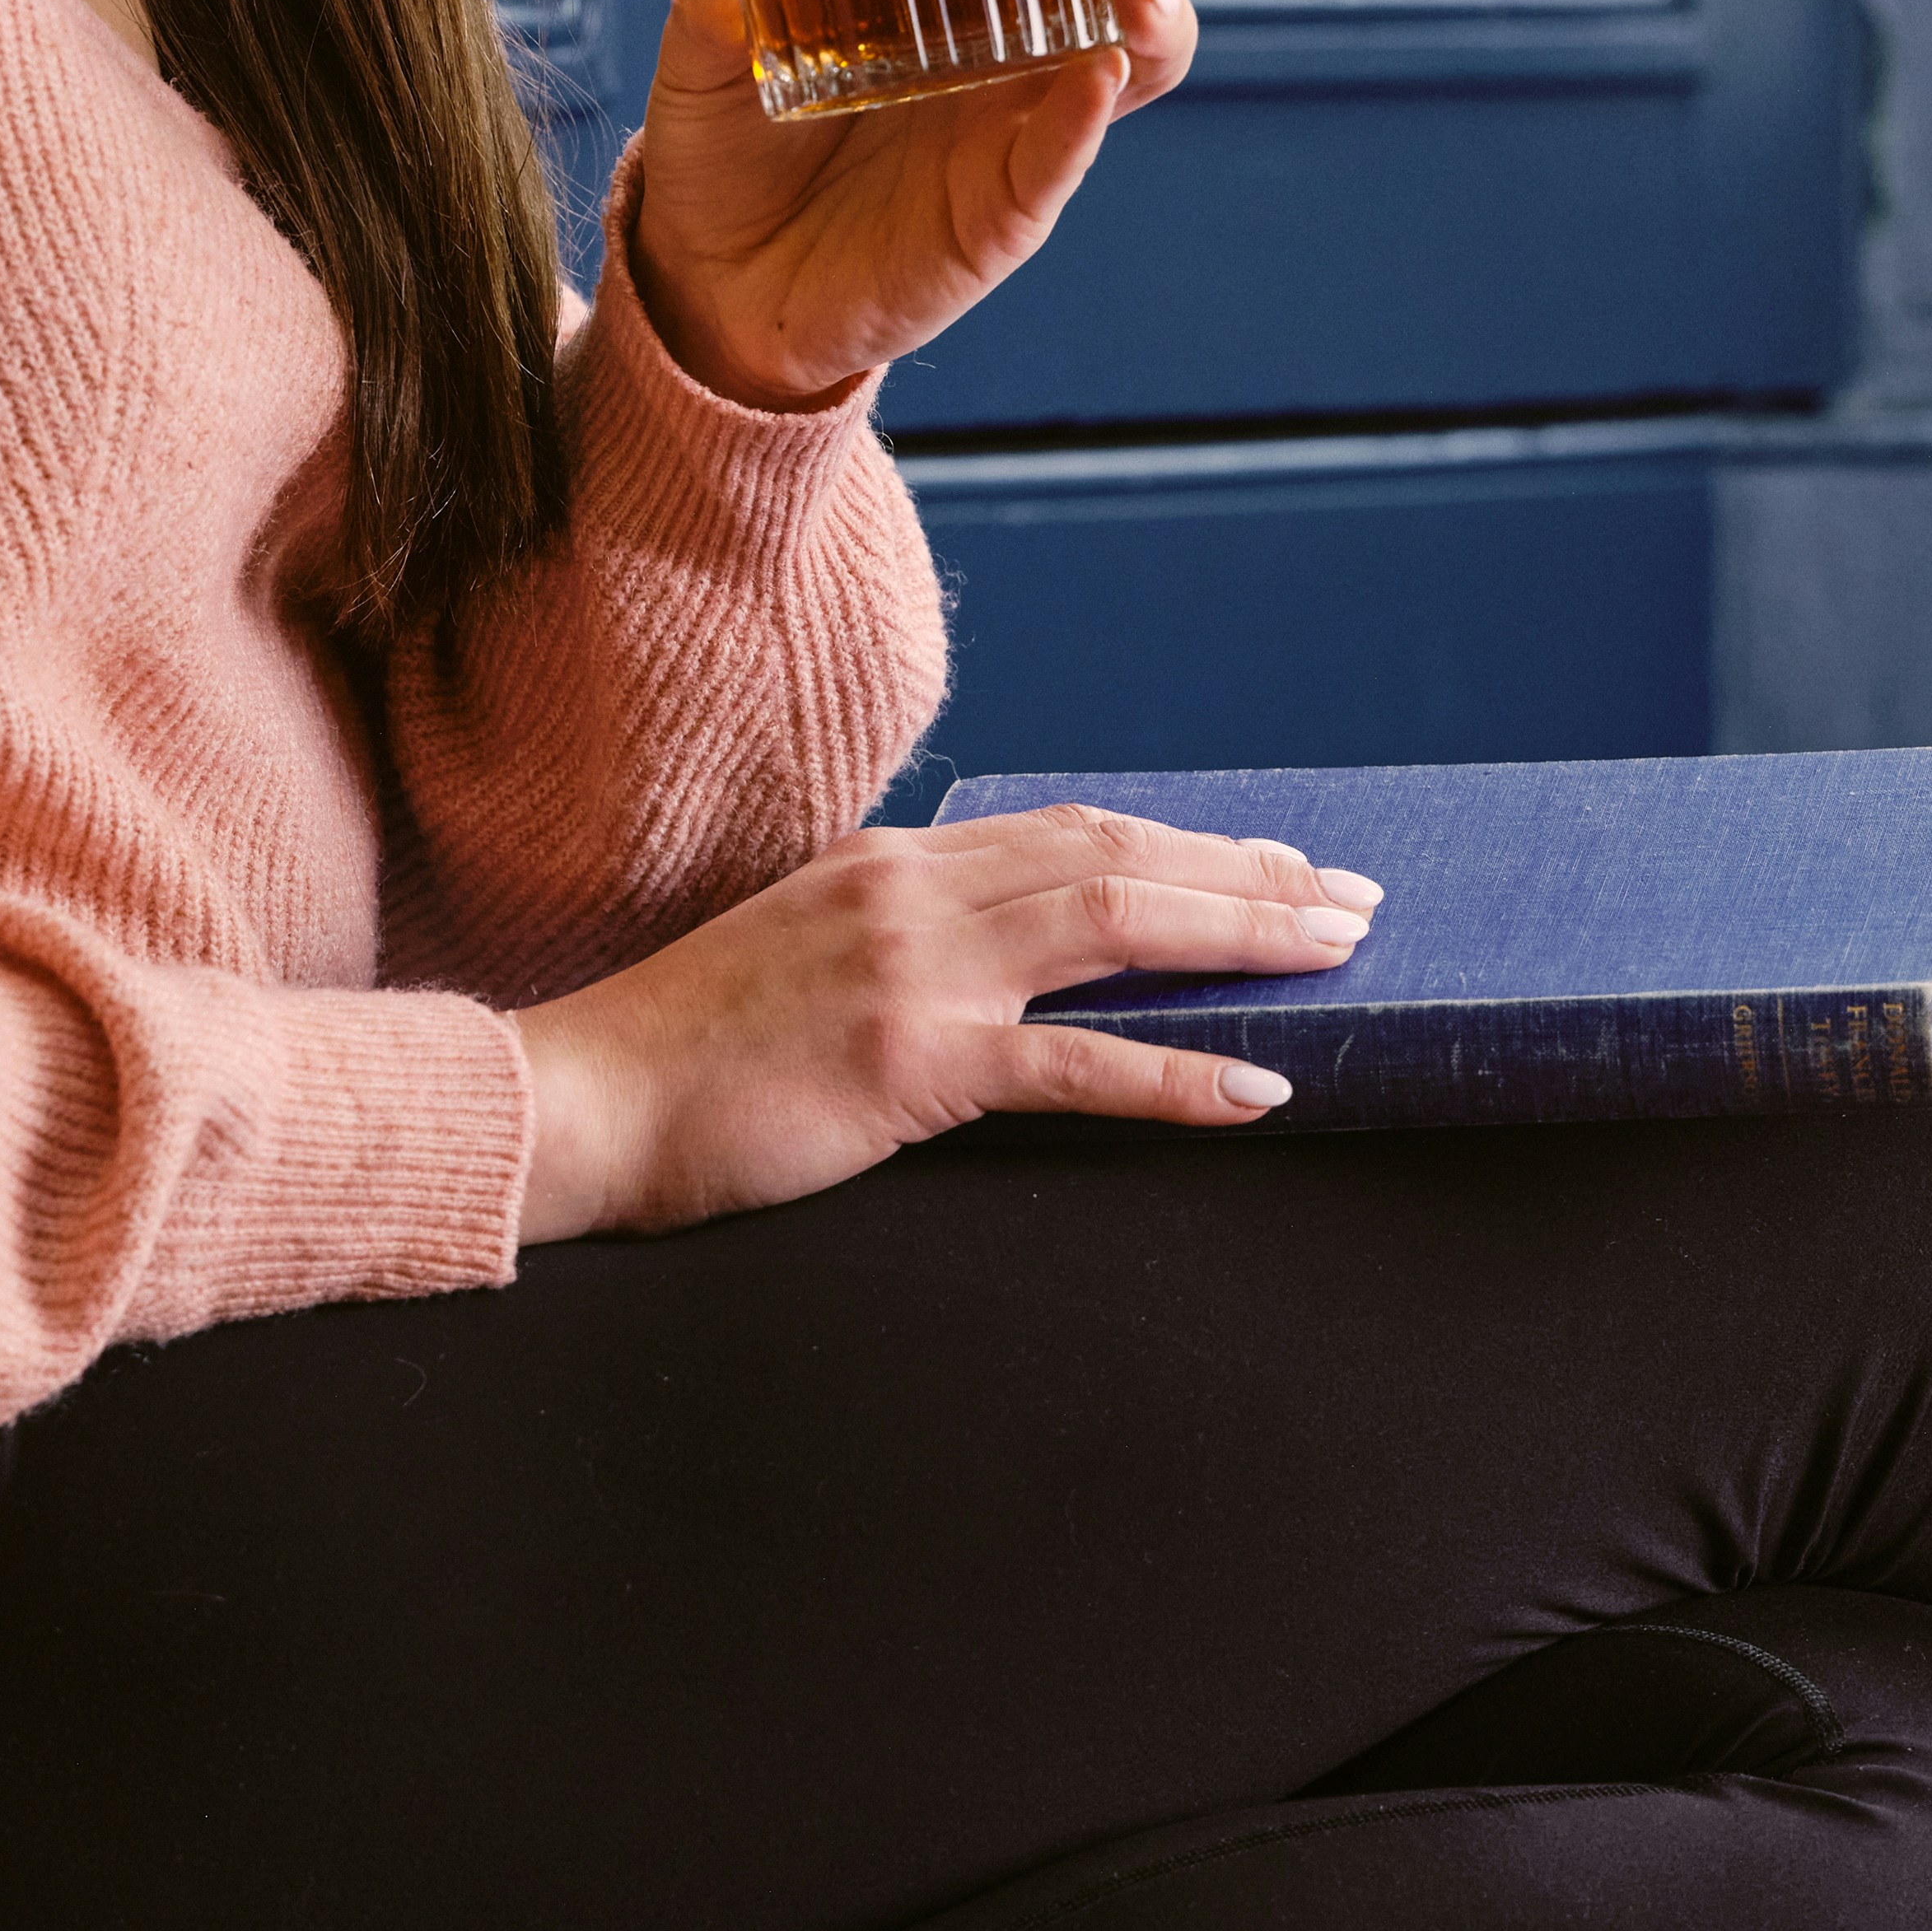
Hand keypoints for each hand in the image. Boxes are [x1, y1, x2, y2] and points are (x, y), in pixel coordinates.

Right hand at [508, 807, 1377, 1238]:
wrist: (582, 1103)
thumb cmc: (683, 1053)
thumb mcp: (803, 958)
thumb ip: (897, 941)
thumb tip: (997, 967)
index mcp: (888, 863)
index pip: (1071, 828)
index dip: (1186, 843)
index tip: (1276, 863)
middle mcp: (911, 892)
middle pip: (1114, 854)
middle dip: (1245, 873)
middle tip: (1349, 898)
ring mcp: (911, 971)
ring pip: (1113, 924)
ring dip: (1239, 935)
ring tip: (1336, 953)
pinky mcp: (907, 1063)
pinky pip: (1072, 1066)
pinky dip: (1176, 1074)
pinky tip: (1258, 1087)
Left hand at [624, 0, 1191, 411]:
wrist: (716, 283)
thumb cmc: (724, 145)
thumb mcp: (700, 67)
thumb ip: (707, 15)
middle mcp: (1003, 27)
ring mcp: (1019, 113)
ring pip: (1131, 45)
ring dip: (1151, 6)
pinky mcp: (1012, 199)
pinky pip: (1069, 149)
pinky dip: (1087, 113)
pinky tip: (1093, 75)